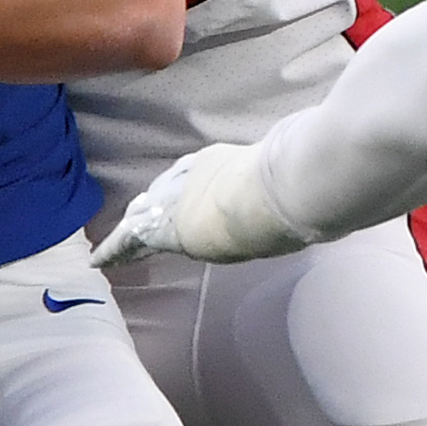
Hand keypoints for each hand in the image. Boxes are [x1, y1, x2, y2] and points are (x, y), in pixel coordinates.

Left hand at [88, 142, 308, 267]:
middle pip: (163, 194)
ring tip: (111, 247)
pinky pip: (129, 241)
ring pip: (144, 217)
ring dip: (131, 233)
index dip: (185, 191)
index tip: (181, 200)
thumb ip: (299, 177)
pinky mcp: (165, 229)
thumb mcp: (296, 177)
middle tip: (135, 217)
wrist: (275, 192)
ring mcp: (177, 201)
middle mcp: (193, 177)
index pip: (195, 178)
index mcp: (221, 163)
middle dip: (149, 207)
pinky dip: (114, 251)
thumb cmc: (295, 182)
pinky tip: (98, 262)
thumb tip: (328, 181)